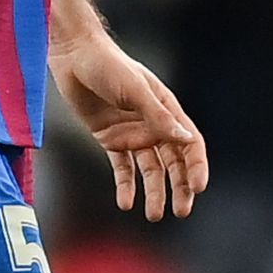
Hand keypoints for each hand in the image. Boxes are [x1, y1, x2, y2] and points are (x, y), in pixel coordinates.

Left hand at [52, 29, 209, 219]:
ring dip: (154, 192)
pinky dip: (125, 185)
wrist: (73, 57)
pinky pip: (122, 167)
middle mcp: (153, 124)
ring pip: (150, 169)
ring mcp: (132, 133)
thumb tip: (185, 139)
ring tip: (154, 215)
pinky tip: (126, 203)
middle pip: (173, 162)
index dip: (196, 166)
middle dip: (179, 187)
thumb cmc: (108, 66)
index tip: (198, 188)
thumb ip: (158, 116)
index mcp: (166, 109)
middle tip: (182, 211)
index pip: (189, 143)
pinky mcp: (110, 138)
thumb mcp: (135, 90)